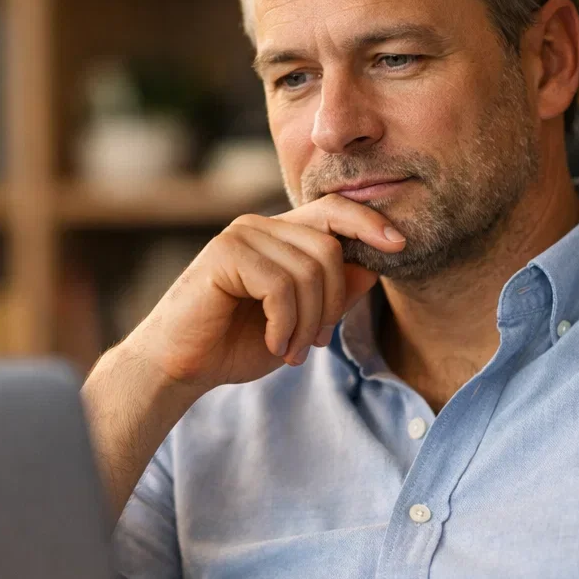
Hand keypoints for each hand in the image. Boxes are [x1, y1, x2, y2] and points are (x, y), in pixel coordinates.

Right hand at [122, 195, 406, 391]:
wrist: (178, 367)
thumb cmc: (233, 345)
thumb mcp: (299, 322)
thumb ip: (332, 293)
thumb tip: (376, 268)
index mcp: (278, 235)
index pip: (333, 211)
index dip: (369, 222)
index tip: (400, 246)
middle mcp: (259, 226)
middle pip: (329, 248)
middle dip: (332, 304)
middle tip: (314, 344)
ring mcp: (241, 235)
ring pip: (310, 270)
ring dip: (308, 322)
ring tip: (291, 350)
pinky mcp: (225, 255)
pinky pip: (282, 286)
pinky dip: (285, 323)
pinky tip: (273, 343)